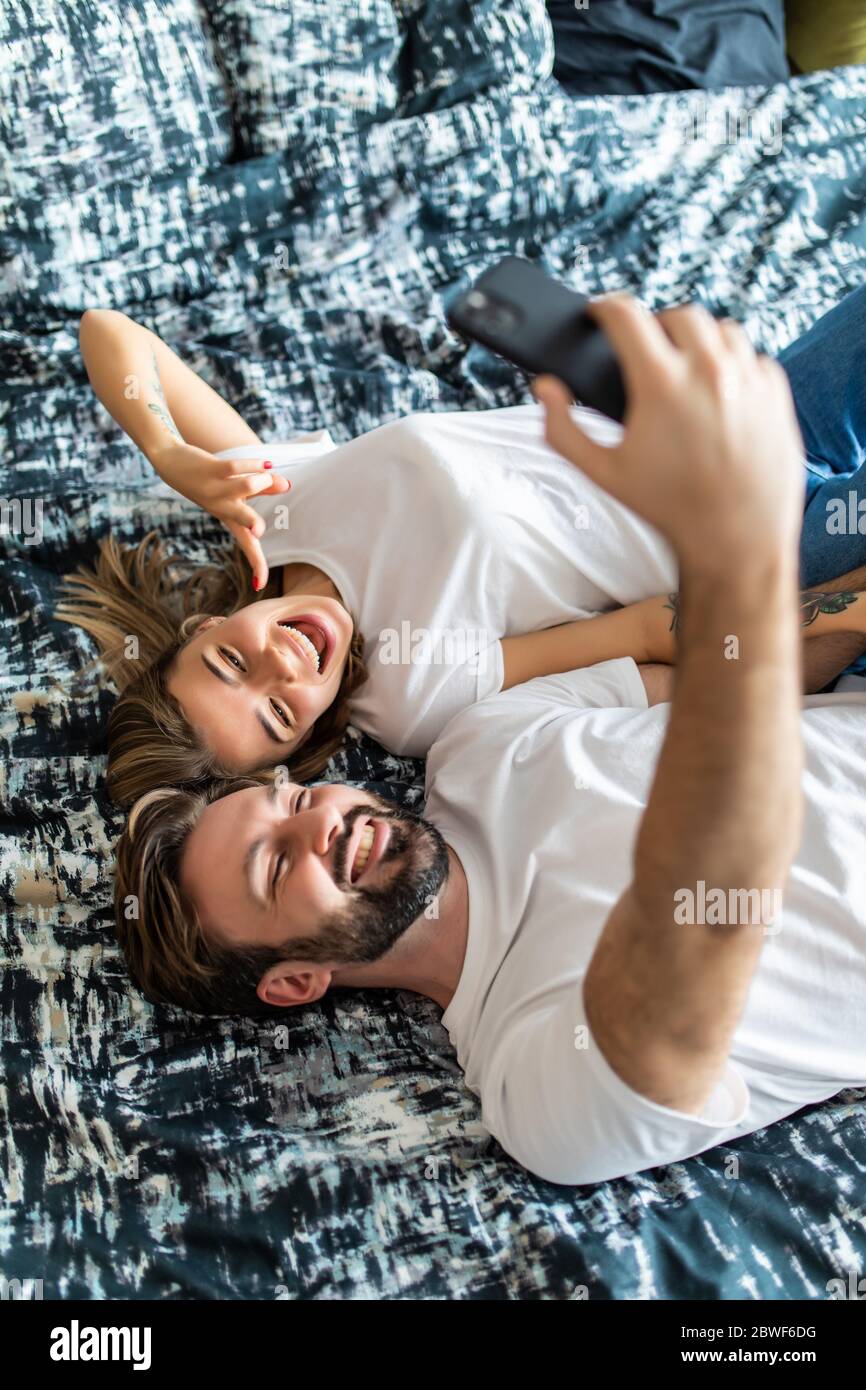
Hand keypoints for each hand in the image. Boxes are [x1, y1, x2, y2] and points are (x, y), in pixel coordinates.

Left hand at [149, 440, 289, 589]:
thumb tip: (288, 485)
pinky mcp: (210, 469)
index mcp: (229, 517)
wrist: (170, 462)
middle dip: (252, 524)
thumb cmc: (209, 478)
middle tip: (257, 531)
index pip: (247, 545)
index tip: (259, 586)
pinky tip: (268, 464)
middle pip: (242, 520)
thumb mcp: (237, 488)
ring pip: (246, 486)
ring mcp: (215, 489)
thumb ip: (264, 487)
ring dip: (262, 479)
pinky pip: (237, 467)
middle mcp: (221, 506)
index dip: (255, 565)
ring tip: (270, 474)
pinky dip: (255, 465)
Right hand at [533, 296, 804, 572]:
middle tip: (644, 350)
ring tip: (684, 369)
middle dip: (656, 325)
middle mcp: (709, 370)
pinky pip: (752, 356)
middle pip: (677, 313)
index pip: (626, 315)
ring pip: (721, 329)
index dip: (604, 307)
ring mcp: (748, 377)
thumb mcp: (604, 473)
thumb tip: (545, 387)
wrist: (737, 536)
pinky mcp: (776, 390)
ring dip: (698, 340)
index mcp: (661, 384)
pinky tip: (718, 393)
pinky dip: (733, 364)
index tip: (597, 312)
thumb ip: (562, 430)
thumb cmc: (667, 507)